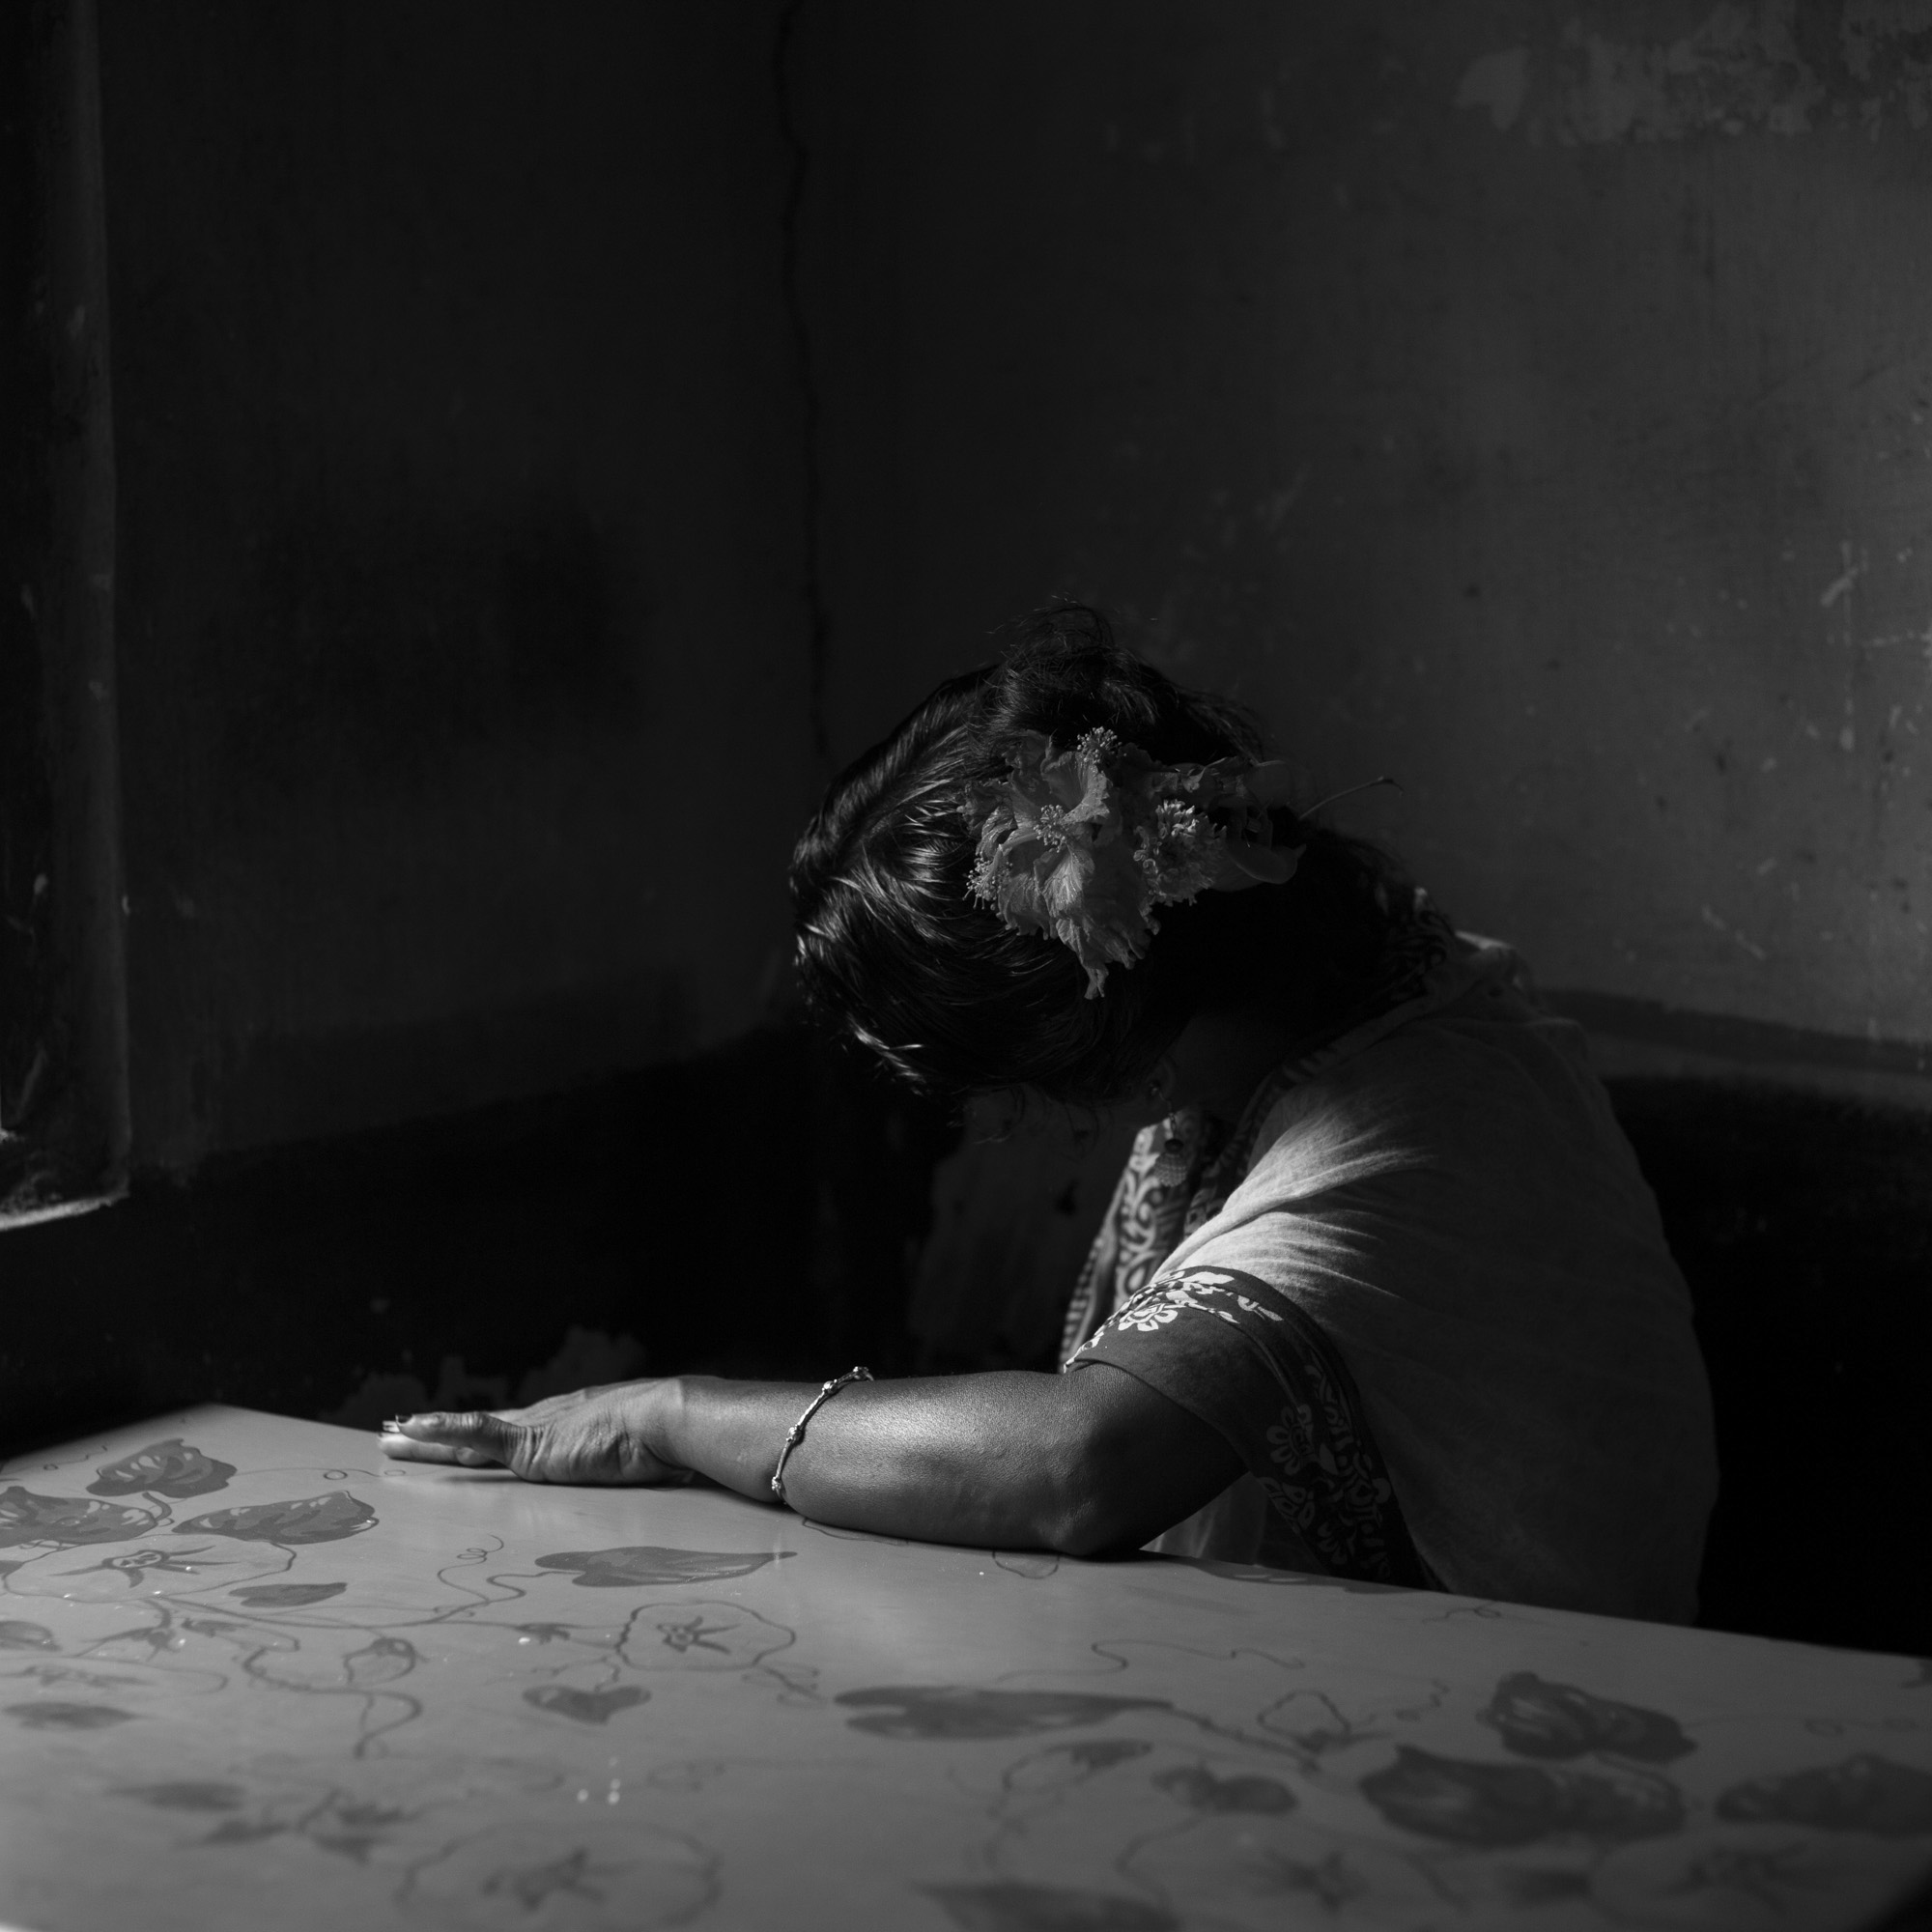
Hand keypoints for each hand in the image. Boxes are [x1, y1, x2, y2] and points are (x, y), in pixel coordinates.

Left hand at [376, 1380, 691, 1485]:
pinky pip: (476, 1434)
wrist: (667, 1424)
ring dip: (424, 1439)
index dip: (480, 1439)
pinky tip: (411, 1427)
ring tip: (389, 1438)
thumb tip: (648, 1490)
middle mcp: (545, 1424)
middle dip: (439, 1437)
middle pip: (480, 1435)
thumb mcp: (637, 1461)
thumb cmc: (664, 1445)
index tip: (457, 1442)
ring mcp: (536, 1431)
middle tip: (401, 1435)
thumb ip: (625, 1470)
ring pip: (466, 1435)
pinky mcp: (530, 1443)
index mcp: (567, 1430)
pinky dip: (441, 1429)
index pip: (512, 1437)